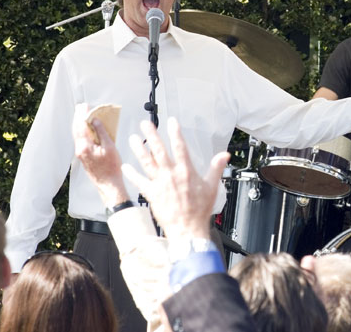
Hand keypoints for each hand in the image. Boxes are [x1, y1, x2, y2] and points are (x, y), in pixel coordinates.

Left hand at [72, 103, 128, 206]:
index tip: (84, 106)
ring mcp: (80, 153)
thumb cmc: (111, 168)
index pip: (81, 125)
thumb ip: (101, 132)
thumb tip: (95, 121)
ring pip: (77, 134)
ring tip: (84, 115)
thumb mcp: (110, 147)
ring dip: (79, 123)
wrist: (108, 184)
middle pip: (76, 129)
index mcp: (85, 146)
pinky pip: (80, 140)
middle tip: (81, 107)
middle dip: (78, 117)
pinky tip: (87, 129)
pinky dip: (82, 131)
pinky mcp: (83, 156)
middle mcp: (80, 149)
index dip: (82, 114)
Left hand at [122, 117, 229, 240]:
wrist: (187, 228)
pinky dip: (132, 174)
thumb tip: (224, 155)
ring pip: (147, 162)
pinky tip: (125, 166)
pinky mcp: (151, 194)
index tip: (171, 122)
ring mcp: (160, 184)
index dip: (175, 133)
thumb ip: (216, 168)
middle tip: (145, 124)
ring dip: (139, 150)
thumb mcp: (212, 186)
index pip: (180, 147)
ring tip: (133, 138)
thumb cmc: (199, 209)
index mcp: (186, 171)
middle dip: (152, 135)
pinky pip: (139, 181)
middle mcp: (171, 175)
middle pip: (159, 151)